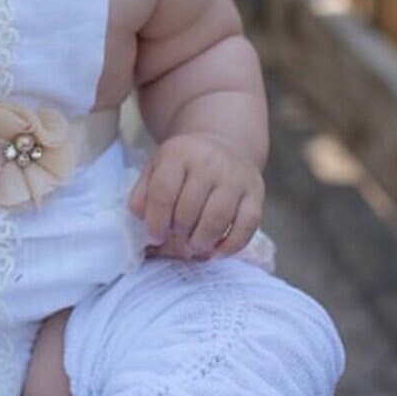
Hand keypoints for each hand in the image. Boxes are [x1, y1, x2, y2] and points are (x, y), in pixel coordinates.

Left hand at [128, 133, 263, 260]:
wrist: (224, 144)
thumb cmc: (185, 163)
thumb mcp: (157, 166)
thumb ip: (143, 192)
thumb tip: (140, 218)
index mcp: (179, 154)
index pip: (163, 192)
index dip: (156, 220)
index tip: (154, 236)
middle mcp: (210, 162)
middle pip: (190, 208)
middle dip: (179, 232)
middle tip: (176, 240)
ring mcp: (235, 177)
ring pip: (217, 219)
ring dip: (202, 241)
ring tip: (193, 246)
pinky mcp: (256, 192)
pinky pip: (247, 225)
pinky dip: (231, 245)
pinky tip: (217, 251)